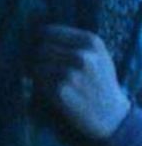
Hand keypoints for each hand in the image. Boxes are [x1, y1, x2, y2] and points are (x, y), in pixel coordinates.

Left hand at [34, 25, 131, 140]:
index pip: (48, 31)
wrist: (110, 114)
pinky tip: (51, 90)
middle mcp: (82, 55)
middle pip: (40, 48)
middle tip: (41, 68)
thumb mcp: (97, 55)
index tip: (38, 49)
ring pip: (36, 64)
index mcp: (91, 42)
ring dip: (36, 72)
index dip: (39, 41)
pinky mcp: (60, 89)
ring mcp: (70, 72)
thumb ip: (73, 42)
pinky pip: (37, 80)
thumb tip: (36, 33)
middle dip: (36, 58)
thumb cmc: (99, 82)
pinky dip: (38, 84)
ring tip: (49, 80)